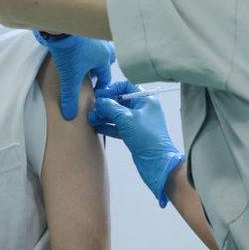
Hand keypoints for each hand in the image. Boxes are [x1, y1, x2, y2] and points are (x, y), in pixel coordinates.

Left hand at [34, 32, 114, 119]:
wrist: (61, 25)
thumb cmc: (70, 51)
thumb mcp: (69, 78)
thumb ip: (70, 97)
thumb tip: (70, 115)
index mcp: (103, 59)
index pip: (105, 77)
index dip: (100, 87)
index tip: (94, 92)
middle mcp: (103, 47)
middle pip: (107, 60)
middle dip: (101, 68)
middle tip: (92, 75)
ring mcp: (95, 36)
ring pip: (99, 48)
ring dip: (94, 55)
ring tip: (85, 61)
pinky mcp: (84, 28)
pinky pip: (90, 39)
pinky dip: (86, 45)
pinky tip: (77, 47)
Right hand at [88, 81, 184, 206]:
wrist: (157, 162)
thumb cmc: (146, 136)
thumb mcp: (126, 118)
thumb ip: (110, 107)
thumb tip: (99, 101)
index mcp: (145, 99)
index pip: (125, 87)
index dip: (111, 89)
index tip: (99, 95)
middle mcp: (142, 108)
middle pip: (120, 101)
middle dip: (105, 104)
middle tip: (92, 109)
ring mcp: (138, 122)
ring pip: (117, 114)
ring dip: (104, 116)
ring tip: (91, 118)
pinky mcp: (133, 134)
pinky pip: (118, 126)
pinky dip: (108, 126)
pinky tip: (96, 127)